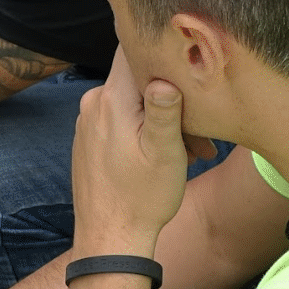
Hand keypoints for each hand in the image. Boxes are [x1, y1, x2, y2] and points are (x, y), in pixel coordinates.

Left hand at [71, 48, 187, 254]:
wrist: (109, 238)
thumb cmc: (142, 197)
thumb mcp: (164, 152)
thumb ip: (164, 109)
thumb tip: (164, 75)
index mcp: (111, 99)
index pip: (132, 50)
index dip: (161, 51)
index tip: (187, 62)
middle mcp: (93, 103)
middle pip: (138, 81)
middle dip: (172, 99)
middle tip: (200, 137)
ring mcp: (88, 121)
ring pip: (132, 103)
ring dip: (163, 121)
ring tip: (189, 153)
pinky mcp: (89, 138)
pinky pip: (121, 120)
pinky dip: (144, 132)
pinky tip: (164, 158)